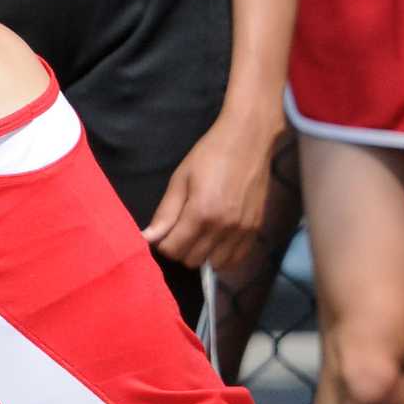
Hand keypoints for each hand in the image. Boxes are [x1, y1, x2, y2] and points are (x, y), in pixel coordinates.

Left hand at [141, 112, 282, 271]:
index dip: (164, 244)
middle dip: (181, 249)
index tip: (165, 231)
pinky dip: (223, 256)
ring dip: (202, 254)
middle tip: (182, 230)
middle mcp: (223, 227)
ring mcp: (241, 231)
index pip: (173, 249)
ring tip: (201, 235)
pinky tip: (217, 241)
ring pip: (213, 264)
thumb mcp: (181, 179)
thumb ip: (165, 213)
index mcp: (201, 213)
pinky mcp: (255, 230)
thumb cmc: (210, 154)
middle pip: (192, 260)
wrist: (249, 139)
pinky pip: (236, 260)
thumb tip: (148, 238)